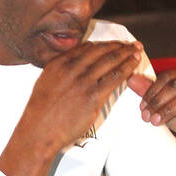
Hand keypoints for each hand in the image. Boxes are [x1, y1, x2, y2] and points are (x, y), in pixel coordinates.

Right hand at [18, 40, 143, 154]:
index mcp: (60, 63)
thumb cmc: (41, 113)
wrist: (39, 131)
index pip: (87, 48)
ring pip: (111, 61)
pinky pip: (114, 78)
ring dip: (126, 55)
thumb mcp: (45, 82)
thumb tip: (74, 66)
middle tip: (132, 45)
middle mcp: (72, 68)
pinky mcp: (93, 97)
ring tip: (136, 52)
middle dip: (119, 46)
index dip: (104, 44)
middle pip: (101, 51)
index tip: (113, 44)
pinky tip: (133, 67)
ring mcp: (83, 82)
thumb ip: (60, 70)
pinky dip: (126, 70)